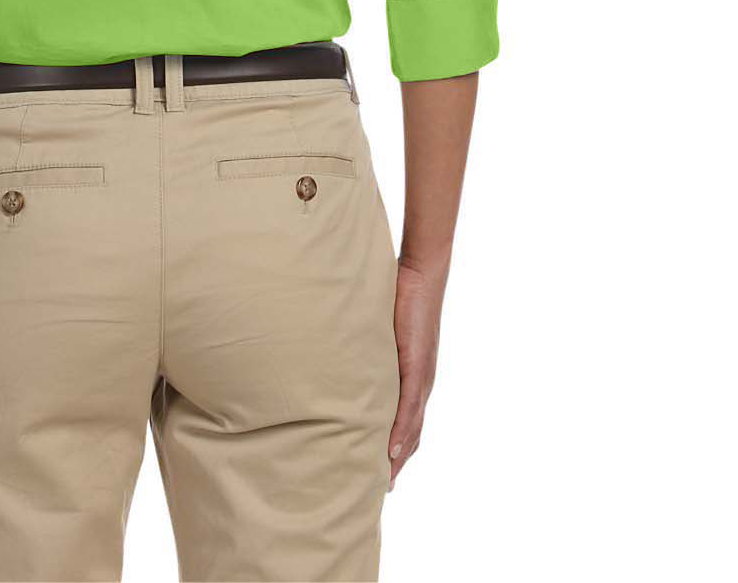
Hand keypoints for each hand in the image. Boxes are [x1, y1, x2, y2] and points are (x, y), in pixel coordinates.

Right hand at [387, 259, 444, 489]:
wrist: (422, 275)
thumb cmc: (400, 296)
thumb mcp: (380, 330)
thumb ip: (370, 347)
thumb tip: (346, 354)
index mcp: (413, 377)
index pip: (408, 423)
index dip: (397, 450)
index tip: (382, 474)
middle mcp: (421, 384)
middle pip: (412, 435)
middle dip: (397, 464)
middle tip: (380, 491)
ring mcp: (421, 377)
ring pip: (413, 428)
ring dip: (399, 457)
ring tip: (384, 482)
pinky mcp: (417, 366)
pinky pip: (409, 407)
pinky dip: (402, 432)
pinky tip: (393, 452)